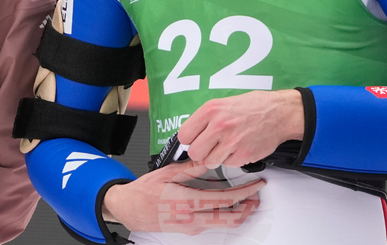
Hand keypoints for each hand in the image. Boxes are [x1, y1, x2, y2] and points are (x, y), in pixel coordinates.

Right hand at [102, 160, 264, 234]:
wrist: (128, 209)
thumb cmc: (143, 192)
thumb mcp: (167, 174)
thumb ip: (191, 167)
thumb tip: (210, 157)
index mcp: (187, 203)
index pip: (224, 200)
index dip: (245, 193)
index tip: (256, 185)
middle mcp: (191, 219)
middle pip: (230, 219)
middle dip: (248, 207)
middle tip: (257, 195)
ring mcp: (190, 227)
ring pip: (223, 224)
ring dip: (239, 212)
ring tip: (247, 200)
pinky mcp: (188, 230)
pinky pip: (212, 224)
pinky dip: (225, 214)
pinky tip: (226, 204)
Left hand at [178, 89, 304, 168]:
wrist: (279, 113)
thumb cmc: (253, 107)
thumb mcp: (224, 103)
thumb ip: (206, 119)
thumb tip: (191, 135)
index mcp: (211, 110)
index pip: (184, 135)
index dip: (190, 139)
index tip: (196, 139)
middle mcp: (219, 126)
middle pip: (194, 153)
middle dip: (202, 152)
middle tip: (211, 146)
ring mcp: (231, 142)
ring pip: (209, 162)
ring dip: (217, 157)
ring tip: (228, 146)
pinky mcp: (243, 155)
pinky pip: (227, 165)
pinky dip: (232, 159)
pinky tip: (240, 147)